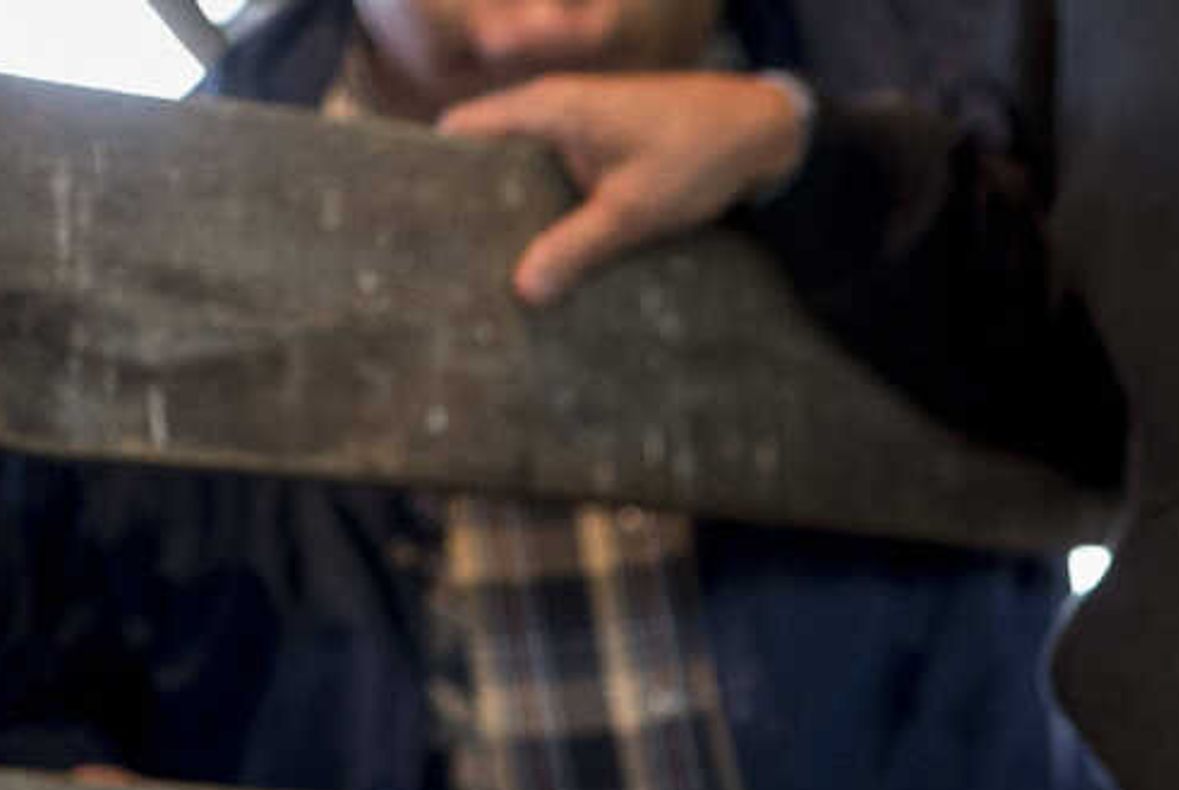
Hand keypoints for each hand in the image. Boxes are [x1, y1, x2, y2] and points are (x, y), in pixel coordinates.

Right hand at [439, 72, 810, 305]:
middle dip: (473, 203)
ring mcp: (577, 130)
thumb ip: (576, 247)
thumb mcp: (632, 211)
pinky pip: (558, 180)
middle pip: (488, 155)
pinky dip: (549, 212)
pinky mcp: (601, 152)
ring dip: (514, 213)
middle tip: (453, 262)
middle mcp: (552, 111)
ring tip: (490, 271)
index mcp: (545, 109)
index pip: (462, 130)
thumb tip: (523, 291)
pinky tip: (547, 259)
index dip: (435, 170)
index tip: (419, 222)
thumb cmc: (695, 156)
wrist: (759, 133)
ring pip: (525, 172)